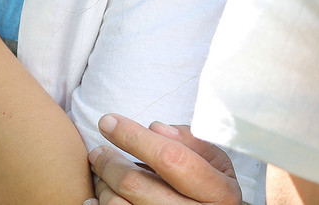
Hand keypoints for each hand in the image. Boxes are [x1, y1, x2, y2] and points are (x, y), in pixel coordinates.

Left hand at [89, 114, 239, 204]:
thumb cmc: (211, 187)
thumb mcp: (214, 162)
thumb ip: (189, 141)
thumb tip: (156, 129)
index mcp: (219, 193)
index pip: (169, 158)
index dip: (133, 136)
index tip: (108, 122)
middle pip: (135, 184)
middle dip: (109, 162)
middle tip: (99, 152)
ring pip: (119, 204)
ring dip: (104, 185)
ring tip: (106, 175)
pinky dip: (100, 204)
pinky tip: (101, 196)